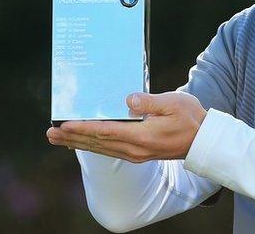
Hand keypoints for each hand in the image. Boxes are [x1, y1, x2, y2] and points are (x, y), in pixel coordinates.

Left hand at [45, 91, 207, 161]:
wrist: (203, 141)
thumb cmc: (190, 118)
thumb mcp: (173, 103)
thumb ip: (149, 102)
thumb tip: (127, 100)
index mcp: (142, 136)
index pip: (105, 132)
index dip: (83, 128)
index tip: (64, 124)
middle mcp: (135, 149)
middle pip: (97, 143)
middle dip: (72, 137)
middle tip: (50, 133)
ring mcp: (135, 153)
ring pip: (100, 149)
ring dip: (78, 143)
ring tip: (58, 139)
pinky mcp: (137, 154)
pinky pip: (108, 150)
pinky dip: (92, 146)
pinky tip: (83, 143)